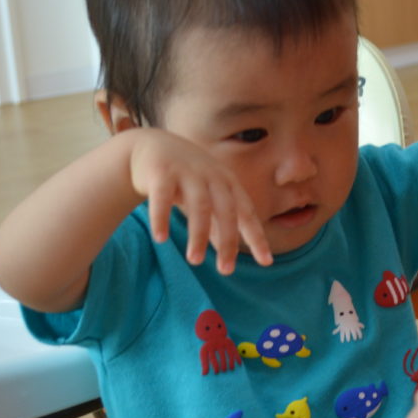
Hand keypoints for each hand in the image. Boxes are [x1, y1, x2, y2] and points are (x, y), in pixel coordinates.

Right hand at [125, 128, 271, 273]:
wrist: (151, 146)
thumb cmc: (185, 178)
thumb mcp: (205, 198)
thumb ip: (216, 223)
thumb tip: (226, 252)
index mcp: (227, 183)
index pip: (247, 213)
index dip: (257, 237)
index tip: (266, 262)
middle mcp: (212, 176)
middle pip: (227, 211)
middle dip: (229, 241)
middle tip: (225, 270)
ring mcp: (188, 171)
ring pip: (199, 206)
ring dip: (199, 235)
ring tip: (194, 261)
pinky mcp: (161, 171)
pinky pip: (162, 197)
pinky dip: (162, 218)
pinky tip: (160, 238)